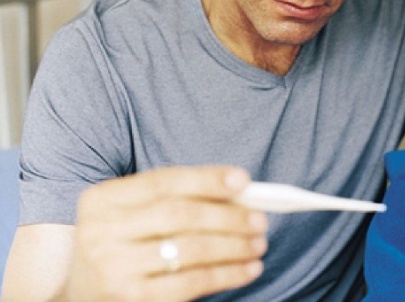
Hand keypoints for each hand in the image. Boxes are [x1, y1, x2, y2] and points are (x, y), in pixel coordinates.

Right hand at [58, 166, 267, 300]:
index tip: (243, 180)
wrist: (81, 291)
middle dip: (227, 216)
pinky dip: (226, 274)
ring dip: (233, 246)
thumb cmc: (124, 241)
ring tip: (259, 244)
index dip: (206, 179)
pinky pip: (190, 283)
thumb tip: (241, 190)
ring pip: (190, 250)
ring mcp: (113, 267)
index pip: (163, 181)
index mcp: (103, 199)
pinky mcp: (131, 299)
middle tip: (260, 219)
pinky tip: (248, 269)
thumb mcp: (135, 212)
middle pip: (179, 215)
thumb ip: (178, 197)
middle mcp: (102, 231)